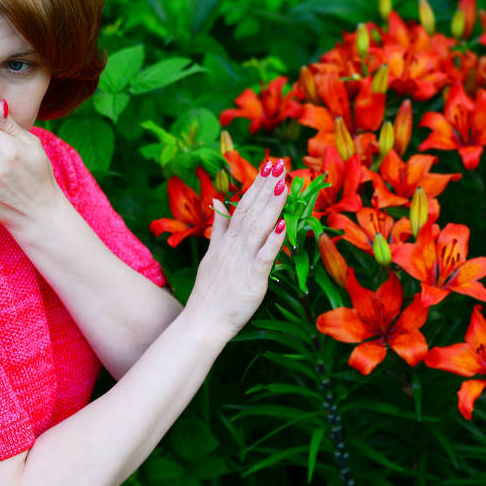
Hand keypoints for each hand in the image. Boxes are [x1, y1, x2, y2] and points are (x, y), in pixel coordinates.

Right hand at [184, 163, 287, 337]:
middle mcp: (235, 246)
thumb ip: (219, 228)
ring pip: (259, 228)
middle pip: (251, 211)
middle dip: (266, 187)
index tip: (267, 166)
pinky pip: (265, 256)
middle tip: (279, 164)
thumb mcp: (211, 254)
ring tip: (283, 184)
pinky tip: (284, 224)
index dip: (255, 186)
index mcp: (226, 241)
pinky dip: (274, 241)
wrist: (202, 322)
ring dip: (272, 205)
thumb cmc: (209, 292)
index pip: (242, 207)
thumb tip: (219, 202)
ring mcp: (243, 261)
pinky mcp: (253, 278)